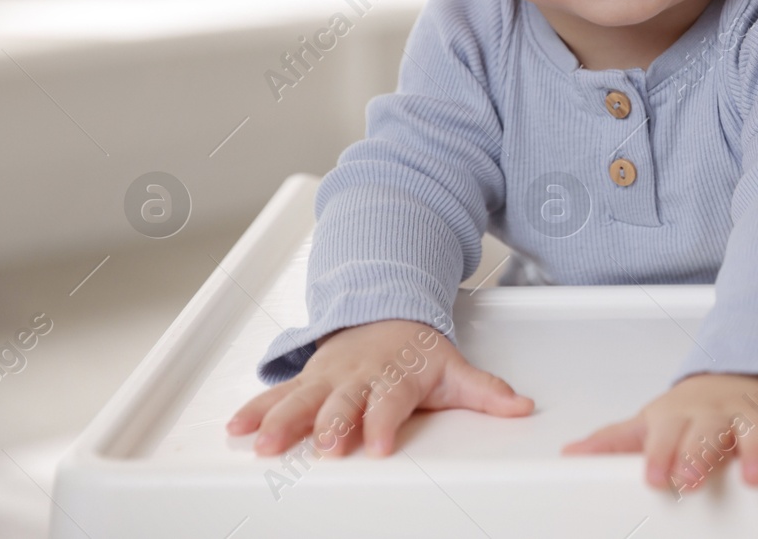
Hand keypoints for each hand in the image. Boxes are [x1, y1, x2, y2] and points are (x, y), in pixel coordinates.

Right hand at [227, 319, 533, 456]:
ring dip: (282, 420)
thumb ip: (485, 392)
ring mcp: (328, 378)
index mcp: (395, 377)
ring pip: (302, 399)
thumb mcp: (454, 369)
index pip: (389, 403)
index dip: (383, 422)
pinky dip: (255, 409)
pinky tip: (237, 429)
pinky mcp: (307, 381)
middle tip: (322, 444)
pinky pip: (277, 394)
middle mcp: (358, 378)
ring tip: (264, 443)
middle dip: (330, 424)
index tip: (377, 443)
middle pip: (342, 403)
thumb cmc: (418, 353)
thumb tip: (521, 407)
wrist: (386, 313)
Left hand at [559, 372, 757, 493]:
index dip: (661, 454)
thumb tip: (570, 455)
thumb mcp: (650, 426)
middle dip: (701, 454)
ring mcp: (752, 411)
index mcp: (679, 417)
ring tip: (756, 477)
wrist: (734, 378)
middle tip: (692, 479)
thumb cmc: (688, 415)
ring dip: (757, 447)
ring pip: (757, 424)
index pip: (666, 434)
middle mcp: (716, 413)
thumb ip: (615, 443)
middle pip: (709, 431)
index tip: (657, 477)